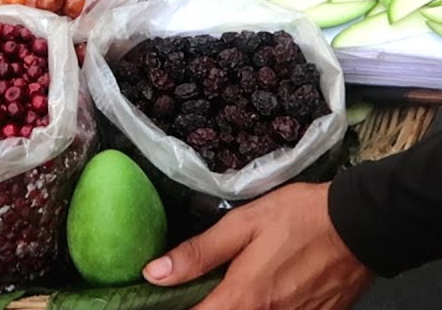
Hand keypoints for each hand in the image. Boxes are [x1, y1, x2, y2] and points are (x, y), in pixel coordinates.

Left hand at [143, 182, 374, 309]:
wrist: (363, 224)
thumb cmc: (299, 217)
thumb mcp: (241, 225)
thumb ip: (198, 253)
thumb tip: (154, 274)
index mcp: (246, 298)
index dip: (178, 309)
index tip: (164, 300)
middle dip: (210, 307)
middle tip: (200, 288)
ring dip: (238, 305)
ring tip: (234, 283)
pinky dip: (269, 308)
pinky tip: (269, 287)